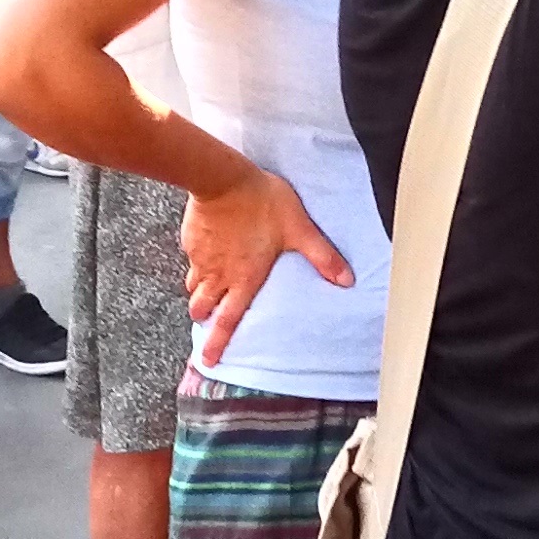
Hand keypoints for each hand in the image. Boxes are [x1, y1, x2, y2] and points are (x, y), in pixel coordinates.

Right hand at [183, 164, 351, 367]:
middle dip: (203, 317)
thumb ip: (322, 256)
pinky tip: (205, 252)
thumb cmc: (262, 203)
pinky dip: (197, 262)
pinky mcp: (190, 241)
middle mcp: (219, 274)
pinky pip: (190, 259)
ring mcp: (201, 258)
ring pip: (192, 286)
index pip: (228, 320)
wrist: (222, 178)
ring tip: (203, 291)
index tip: (207, 361)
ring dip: (198, 293)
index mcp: (244, 278)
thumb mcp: (299, 229)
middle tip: (205, 319)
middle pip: (202, 308)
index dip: (218, 343)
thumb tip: (347, 280)